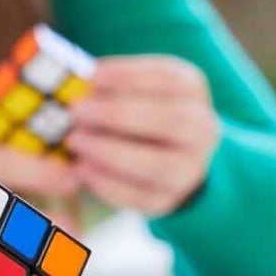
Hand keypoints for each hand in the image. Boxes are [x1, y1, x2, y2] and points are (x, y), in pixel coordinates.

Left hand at [67, 56, 219, 215]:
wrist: (164, 154)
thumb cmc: (136, 108)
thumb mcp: (130, 86)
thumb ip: (107, 84)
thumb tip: (73, 82)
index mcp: (191, 90)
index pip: (170, 79)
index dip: (130, 76)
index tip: (92, 76)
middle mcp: (201, 129)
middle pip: (171, 120)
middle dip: (119, 114)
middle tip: (77, 111)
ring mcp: (190, 168)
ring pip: (159, 165)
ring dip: (111, 152)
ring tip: (74, 141)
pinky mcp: (168, 199)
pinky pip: (141, 196)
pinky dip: (107, 183)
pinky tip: (80, 169)